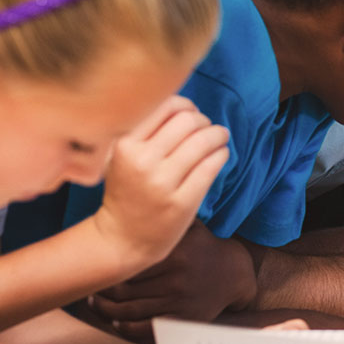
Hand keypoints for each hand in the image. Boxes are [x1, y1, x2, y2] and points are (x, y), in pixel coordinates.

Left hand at [90, 221, 256, 340]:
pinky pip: (145, 327)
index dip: (107, 266)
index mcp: (174, 253)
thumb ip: (166, 216)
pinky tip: (115, 321)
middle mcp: (175, 278)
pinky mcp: (181, 319)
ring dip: (106, 310)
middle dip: (102, 290)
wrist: (234, 274)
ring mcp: (178, 301)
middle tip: (89, 287)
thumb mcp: (189, 226)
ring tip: (96, 303)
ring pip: (130, 310)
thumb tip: (135, 193)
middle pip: (124, 289)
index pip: (129, 263)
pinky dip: (125, 327)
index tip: (96, 264)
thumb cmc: (203, 247)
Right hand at [93, 97, 229, 268]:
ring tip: (219, 138)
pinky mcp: (182, 202)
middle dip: (204, 121)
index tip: (191, 114)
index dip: (186, 106)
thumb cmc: (127, 189)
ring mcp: (162, 183)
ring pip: (204, 141)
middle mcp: (142, 161)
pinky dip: (221, 154)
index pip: (166, 106)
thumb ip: (146, 130)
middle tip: (207, 128)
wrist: (122, 237)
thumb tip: (187, 106)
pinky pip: (212, 166)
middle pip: (188, 121)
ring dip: (218, 135)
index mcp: (124, 144)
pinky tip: (220, 155)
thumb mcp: (122, 155)